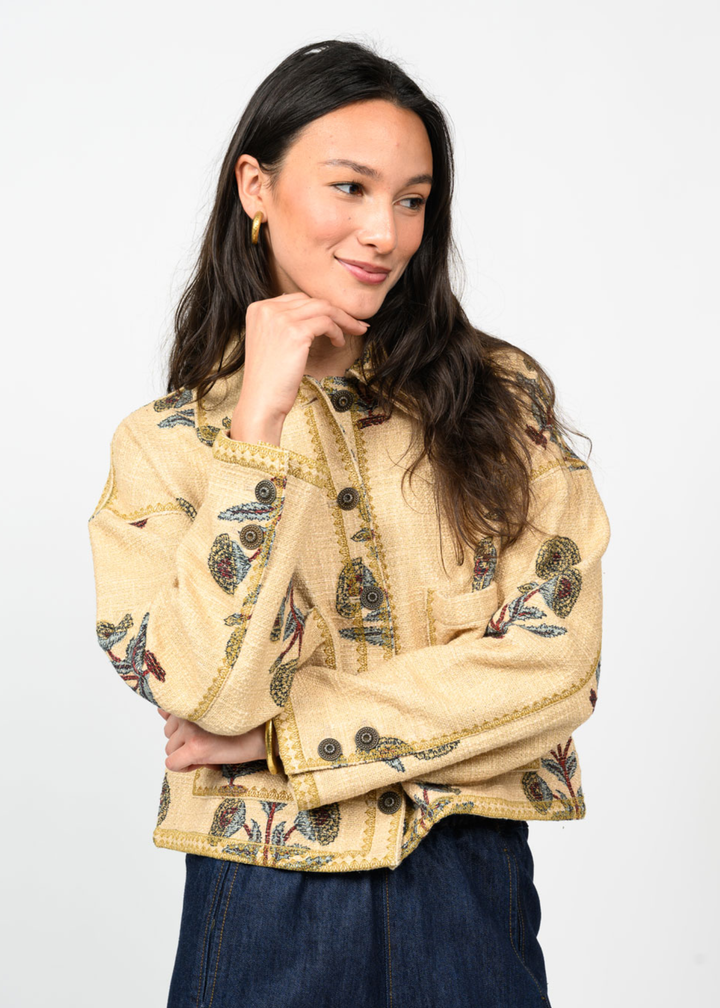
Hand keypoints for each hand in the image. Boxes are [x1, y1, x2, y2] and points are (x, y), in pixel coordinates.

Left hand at [157, 708, 265, 771]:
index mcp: (191, 698)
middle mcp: (187, 710)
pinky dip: (185, 767)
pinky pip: (173, 764)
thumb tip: (161, 713)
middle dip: (184, 743)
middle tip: (209, 742)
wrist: (266, 734)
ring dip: (186, 754)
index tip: (201, 730)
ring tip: (210, 750)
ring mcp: (190, 729)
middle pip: (169, 735)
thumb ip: (186, 709)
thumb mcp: (211, 711)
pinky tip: (205, 761)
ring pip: (170, 750)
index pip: (166, 714)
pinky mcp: (195, 747)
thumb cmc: (242, 723)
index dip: (183, 728)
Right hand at [233, 292, 369, 429]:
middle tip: (355, 323)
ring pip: (323, 308)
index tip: (337, 318)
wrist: (261, 401)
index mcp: (258, 309)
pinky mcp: (295, 332)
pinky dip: (337, 331)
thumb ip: (281, 323)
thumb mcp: (269, 342)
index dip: (320, 308)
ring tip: (356, 330)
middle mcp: (267, 309)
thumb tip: (308, 311)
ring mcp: (280, 319)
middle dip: (336, 311)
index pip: (297, 299)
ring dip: (343, 319)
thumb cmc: (268, 379)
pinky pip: (327, 323)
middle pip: (311, 301)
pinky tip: (339, 343)